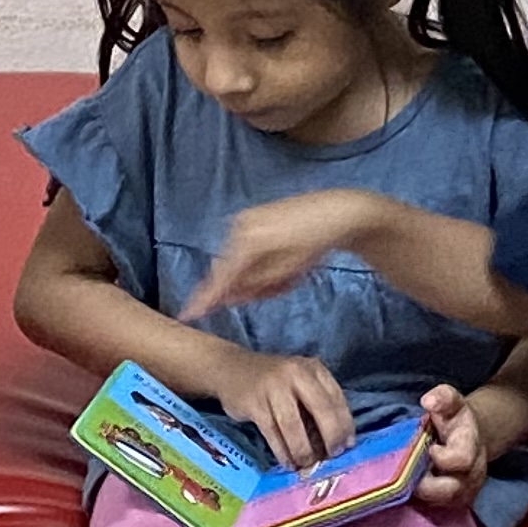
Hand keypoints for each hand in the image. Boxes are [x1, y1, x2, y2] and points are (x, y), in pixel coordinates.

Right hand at [184, 194, 371, 320]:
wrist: (339, 212)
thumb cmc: (315, 244)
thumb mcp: (286, 272)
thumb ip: (253, 285)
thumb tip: (225, 297)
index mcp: (245, 240)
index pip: (219, 276)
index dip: (204, 298)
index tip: (187, 315)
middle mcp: (238, 226)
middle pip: (229, 269)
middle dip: (248, 286)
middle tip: (280, 287)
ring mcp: (246, 219)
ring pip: (240, 261)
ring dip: (259, 275)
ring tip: (290, 273)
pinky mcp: (255, 216)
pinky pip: (248, 249)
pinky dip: (263, 262)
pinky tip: (287, 261)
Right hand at [206, 348, 351, 467]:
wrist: (230, 369)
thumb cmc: (272, 382)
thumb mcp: (299, 383)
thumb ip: (317, 405)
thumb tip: (337, 442)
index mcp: (313, 369)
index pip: (337, 399)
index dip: (345, 425)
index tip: (347, 446)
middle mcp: (296, 374)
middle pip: (321, 410)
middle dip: (330, 438)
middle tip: (331, 457)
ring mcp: (273, 387)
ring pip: (294, 426)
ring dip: (303, 450)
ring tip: (307, 465)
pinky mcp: (254, 403)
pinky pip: (272, 433)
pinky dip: (282, 451)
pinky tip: (288, 462)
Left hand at [411, 386, 489, 507]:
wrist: (472, 437)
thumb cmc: (455, 419)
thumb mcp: (452, 402)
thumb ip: (442, 397)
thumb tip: (428, 401)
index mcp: (471, 447)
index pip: (461, 460)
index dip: (441, 458)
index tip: (428, 448)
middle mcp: (472, 474)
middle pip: (452, 491)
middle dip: (426, 486)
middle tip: (407, 474)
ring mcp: (465, 491)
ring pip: (443, 504)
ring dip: (421, 495)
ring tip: (406, 481)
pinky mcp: (455, 503)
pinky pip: (437, 509)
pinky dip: (420, 502)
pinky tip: (409, 490)